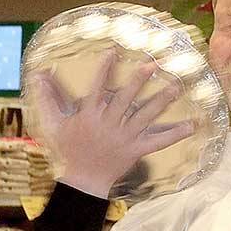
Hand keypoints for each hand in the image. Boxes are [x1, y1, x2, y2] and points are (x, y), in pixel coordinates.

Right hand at [31, 53, 194, 198]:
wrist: (83, 180)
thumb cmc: (68, 149)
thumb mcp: (54, 124)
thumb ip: (47, 98)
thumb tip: (38, 74)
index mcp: (90, 115)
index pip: (98, 87)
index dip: (105, 69)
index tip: (114, 51)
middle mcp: (109, 124)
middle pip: (126, 99)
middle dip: (139, 81)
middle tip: (152, 65)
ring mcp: (125, 137)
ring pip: (146, 116)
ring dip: (161, 100)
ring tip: (176, 86)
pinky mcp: (137, 149)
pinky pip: (159, 141)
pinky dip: (175, 134)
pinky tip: (191, 125)